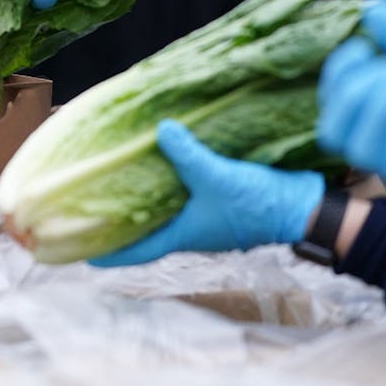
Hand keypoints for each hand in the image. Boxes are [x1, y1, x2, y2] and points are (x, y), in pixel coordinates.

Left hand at [90, 120, 322, 266]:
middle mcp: (189, 230)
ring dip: (143, 199)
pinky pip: (184, 194)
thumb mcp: (217, 177)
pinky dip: (169, 182)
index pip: (136, 250)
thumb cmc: (258, 204)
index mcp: (181, 235)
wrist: (303, 207)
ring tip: (117, 180)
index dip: (109, 253)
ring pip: (164, 211)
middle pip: (145, 229)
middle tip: (89, 207)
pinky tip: (164, 162)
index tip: (82, 255)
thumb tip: (159, 129)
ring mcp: (205, 217)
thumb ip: (187, 156)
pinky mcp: (219, 202)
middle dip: (118, 222)